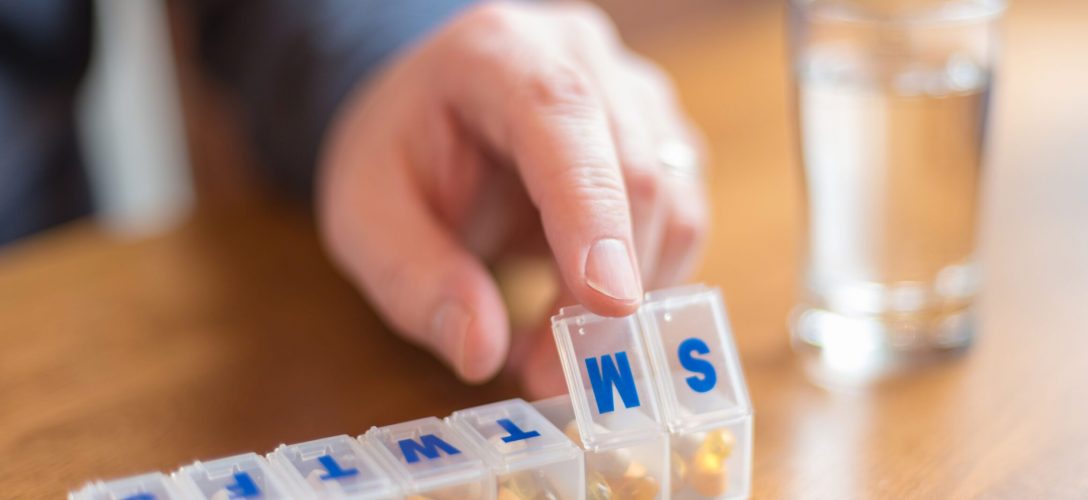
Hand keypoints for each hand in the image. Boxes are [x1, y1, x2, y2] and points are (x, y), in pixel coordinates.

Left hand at [317, 1, 707, 395]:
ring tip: (553, 358)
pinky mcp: (665, 142)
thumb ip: (413, 279)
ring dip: (629, 303)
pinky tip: (580, 318)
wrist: (435, 112)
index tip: (607, 304)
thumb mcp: (364, 216)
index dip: (592, 212)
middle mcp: (584, 59)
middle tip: (551, 376)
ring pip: (676, 205)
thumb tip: (479, 352)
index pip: (564, 117)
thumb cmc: (400, 153)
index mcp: (499, 52)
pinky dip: (643, 290)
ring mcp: (637, 96)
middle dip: (605, 293)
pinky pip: (682, 224)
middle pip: (636, 171)